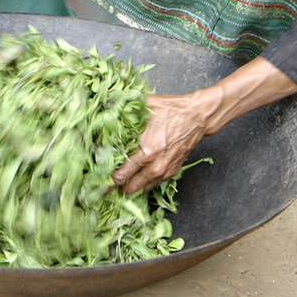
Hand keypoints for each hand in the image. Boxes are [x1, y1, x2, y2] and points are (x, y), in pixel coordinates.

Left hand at [112, 56, 296, 194]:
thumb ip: (124, 108)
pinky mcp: (173, 171)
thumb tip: (104, 108)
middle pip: (131, 187)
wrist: (198, 116)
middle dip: (118, 189)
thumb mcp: (146, 106)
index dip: (109, 181)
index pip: (123, 174)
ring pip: (143, 189)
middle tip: (105, 189)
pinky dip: (144, 185)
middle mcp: (155, 166)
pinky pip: (154, 185)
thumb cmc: (172, 110)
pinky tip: (136, 180)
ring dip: (131, 189)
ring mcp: (165, 171)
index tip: (99, 183)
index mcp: (147, 151)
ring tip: (118, 188)